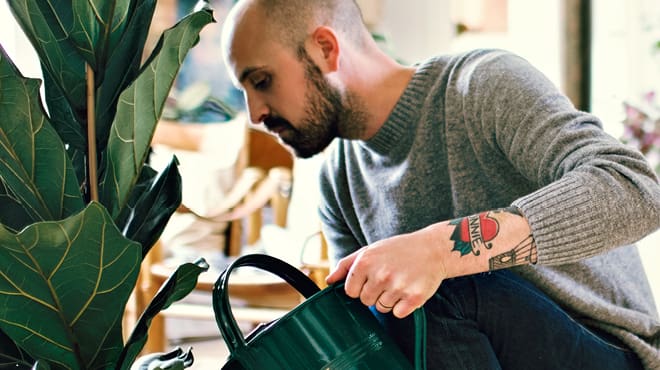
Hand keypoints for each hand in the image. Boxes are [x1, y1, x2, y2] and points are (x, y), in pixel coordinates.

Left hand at [326, 230, 446, 317]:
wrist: (434, 249)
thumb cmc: (399, 249)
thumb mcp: (370, 250)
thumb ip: (346, 265)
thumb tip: (329, 281)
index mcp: (365, 262)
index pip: (350, 291)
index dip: (360, 286)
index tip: (371, 277)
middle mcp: (380, 275)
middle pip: (365, 301)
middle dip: (374, 293)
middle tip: (389, 278)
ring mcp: (397, 287)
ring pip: (381, 308)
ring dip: (389, 299)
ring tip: (400, 282)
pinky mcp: (414, 298)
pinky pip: (397, 313)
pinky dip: (403, 306)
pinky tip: (409, 290)